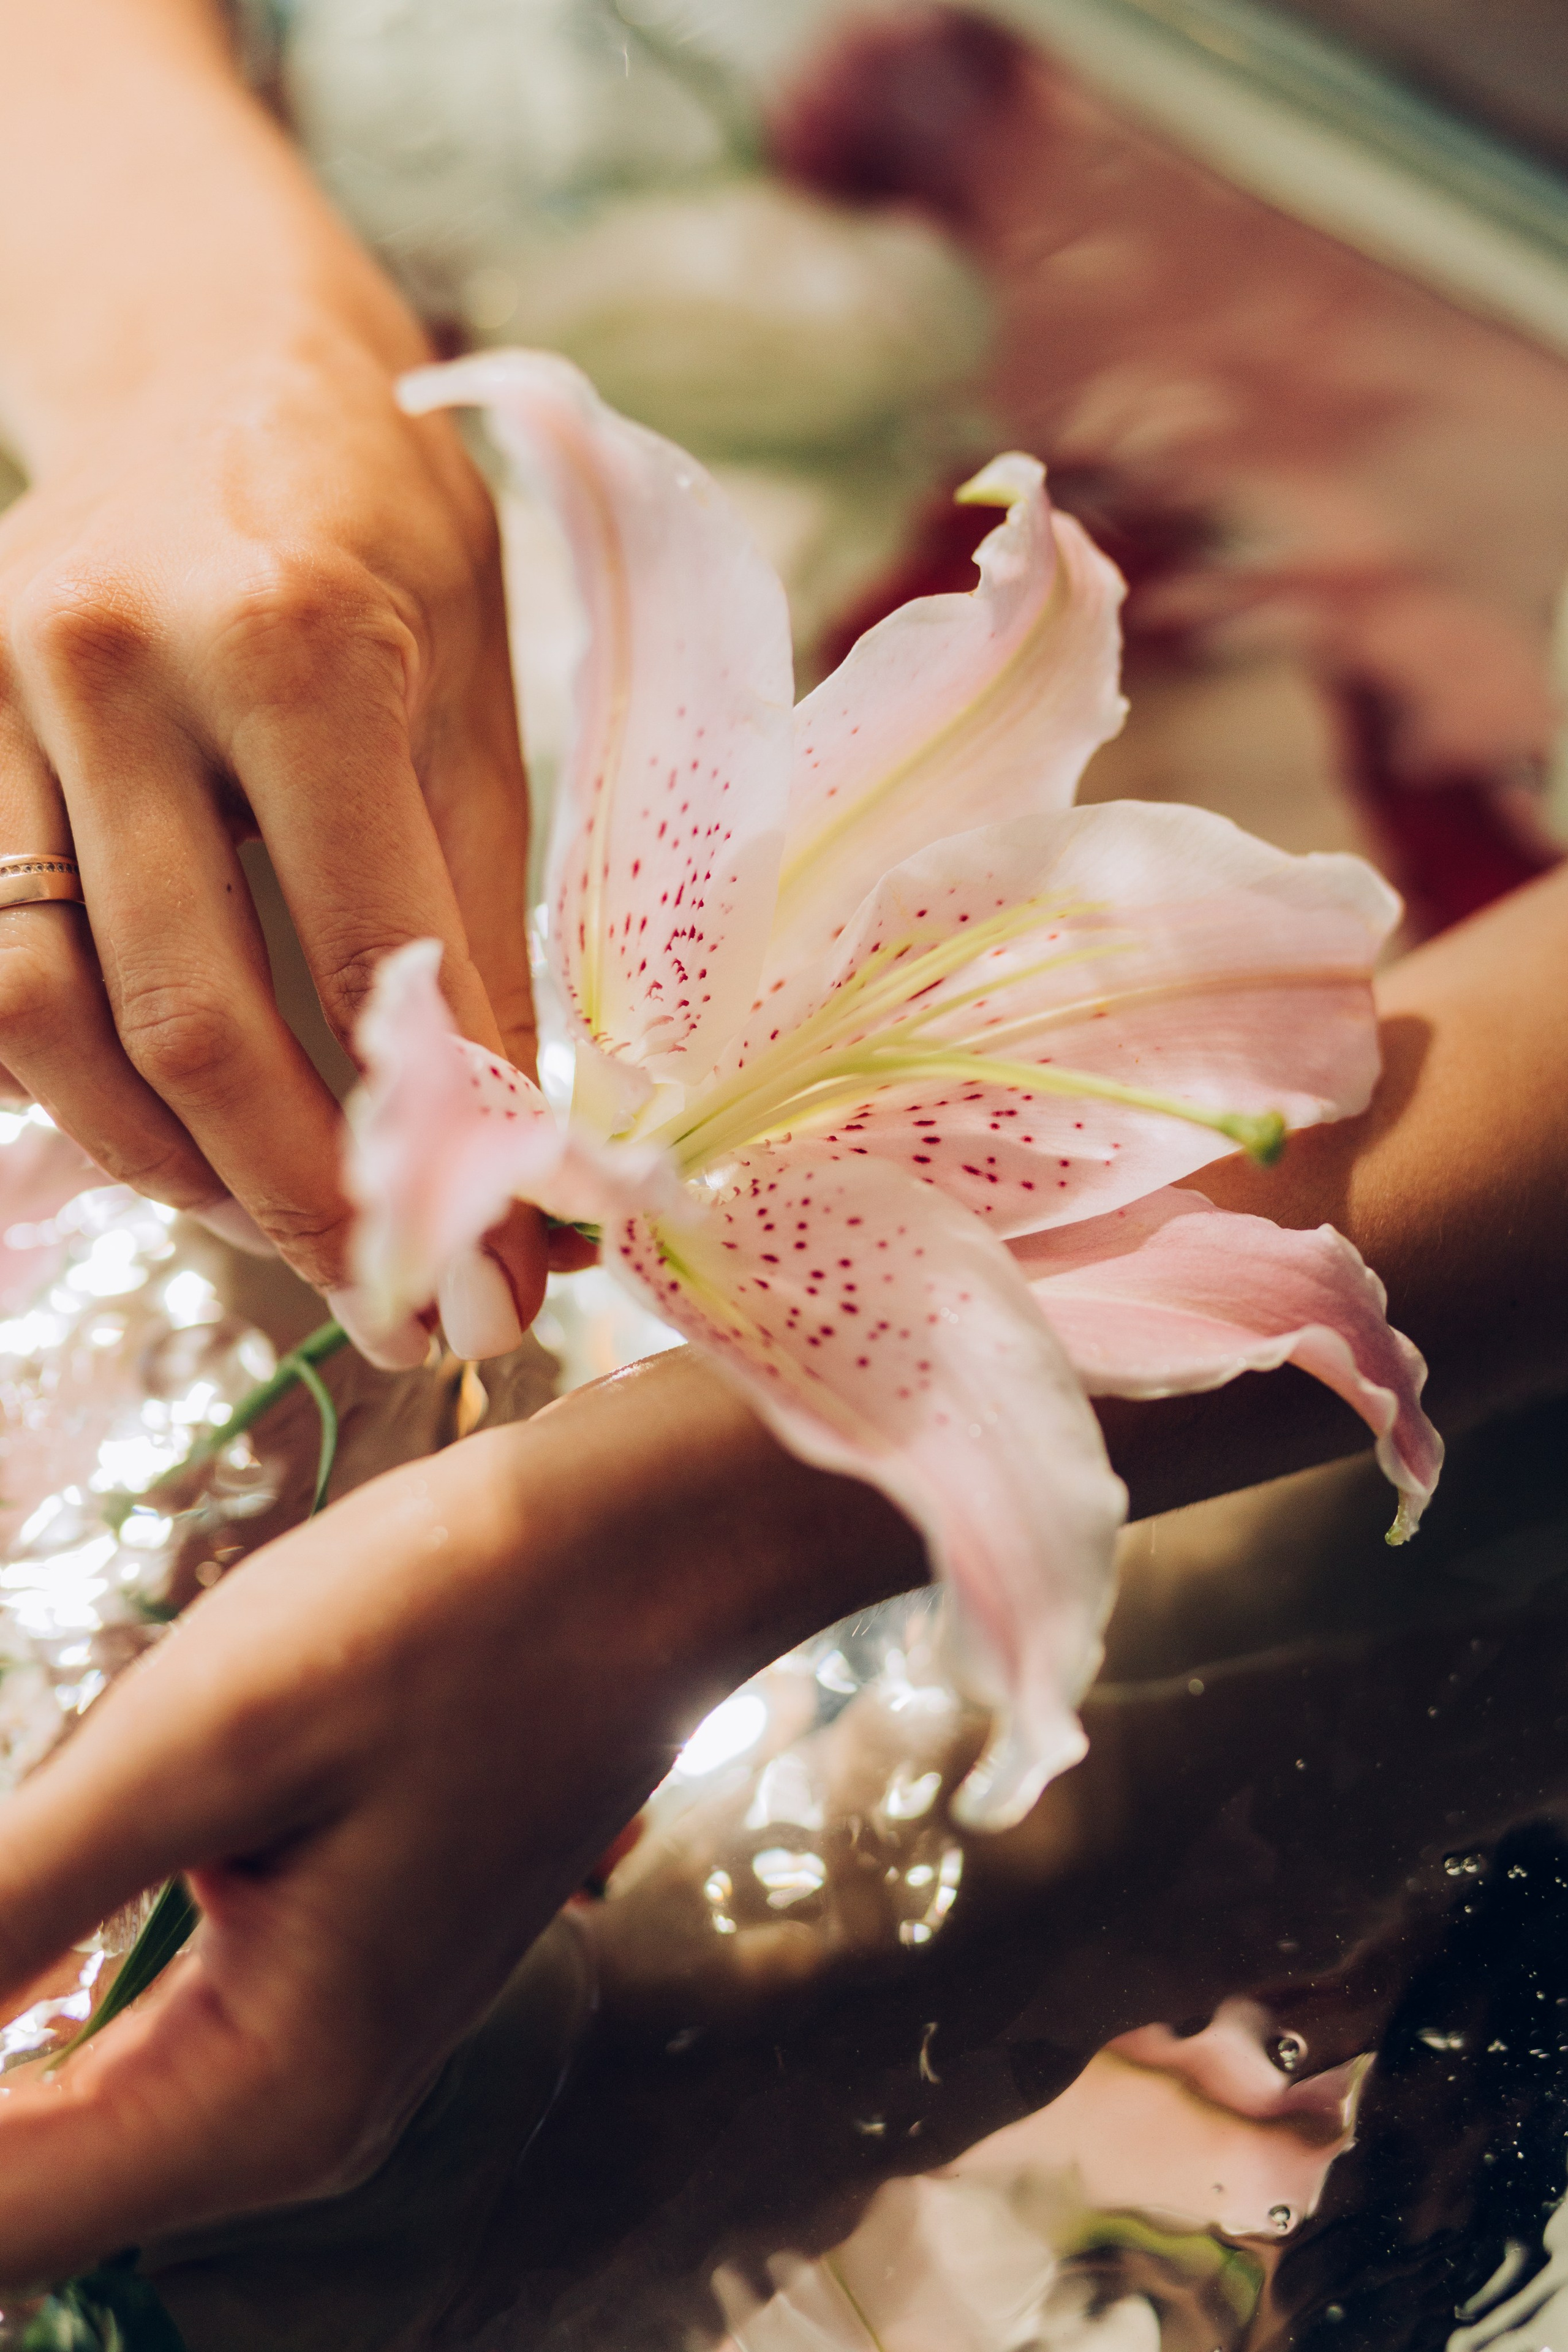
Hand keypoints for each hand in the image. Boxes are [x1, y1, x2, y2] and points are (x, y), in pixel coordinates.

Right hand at [0, 329, 548, 1353]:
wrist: (206, 358)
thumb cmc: (376, 526)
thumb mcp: (474, 698)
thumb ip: (477, 921)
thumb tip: (517, 1138)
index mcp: (291, 639)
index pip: (361, 958)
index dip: (435, 1140)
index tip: (500, 1266)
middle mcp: (110, 665)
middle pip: (182, 1019)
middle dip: (296, 1199)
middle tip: (384, 1296)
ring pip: (37, 1020)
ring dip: (165, 1165)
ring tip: (277, 1225)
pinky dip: (71, 1081)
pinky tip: (171, 1131)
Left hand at [0, 1352, 920, 2281]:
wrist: (653, 1547)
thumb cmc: (456, 1615)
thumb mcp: (204, 1744)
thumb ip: (7, 1907)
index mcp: (263, 2097)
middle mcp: (280, 2118)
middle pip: (7, 2191)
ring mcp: (300, 2054)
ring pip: (43, 2128)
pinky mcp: (306, 1973)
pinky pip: (106, 2042)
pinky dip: (8, 2000)